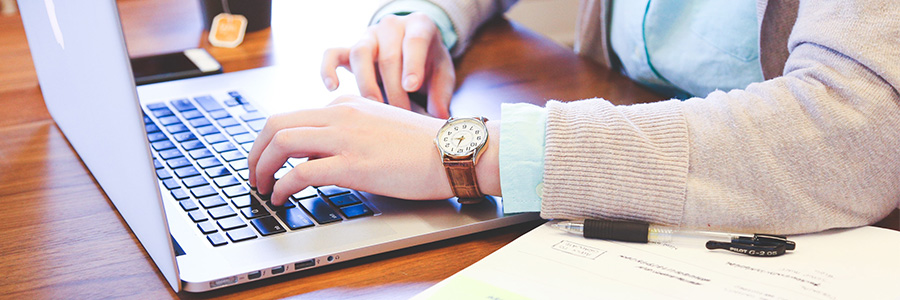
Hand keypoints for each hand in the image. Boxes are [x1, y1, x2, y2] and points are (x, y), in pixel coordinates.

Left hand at [249, 96, 467, 205]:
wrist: (453, 151)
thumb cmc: (424, 146)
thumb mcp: (379, 127)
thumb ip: (348, 134)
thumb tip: (318, 157)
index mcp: (347, 105)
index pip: (293, 116)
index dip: (271, 142)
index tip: (268, 160)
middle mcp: (340, 115)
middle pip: (276, 124)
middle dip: (256, 151)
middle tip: (254, 173)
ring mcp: (345, 138)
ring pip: (282, 143)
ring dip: (262, 167)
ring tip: (262, 187)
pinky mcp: (353, 164)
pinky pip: (301, 172)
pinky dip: (282, 186)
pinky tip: (282, 197)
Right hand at [321, 12, 454, 118]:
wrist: (412, 49)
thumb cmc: (429, 63)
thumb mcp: (443, 73)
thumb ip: (442, 93)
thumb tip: (439, 117)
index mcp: (419, 25)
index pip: (414, 41)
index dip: (412, 64)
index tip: (411, 87)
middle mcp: (392, 26)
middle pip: (388, 55)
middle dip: (394, 89)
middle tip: (401, 114)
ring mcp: (368, 36)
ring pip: (360, 54)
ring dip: (367, 84)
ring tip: (375, 108)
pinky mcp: (349, 49)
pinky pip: (332, 54)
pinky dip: (328, 69)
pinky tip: (333, 88)